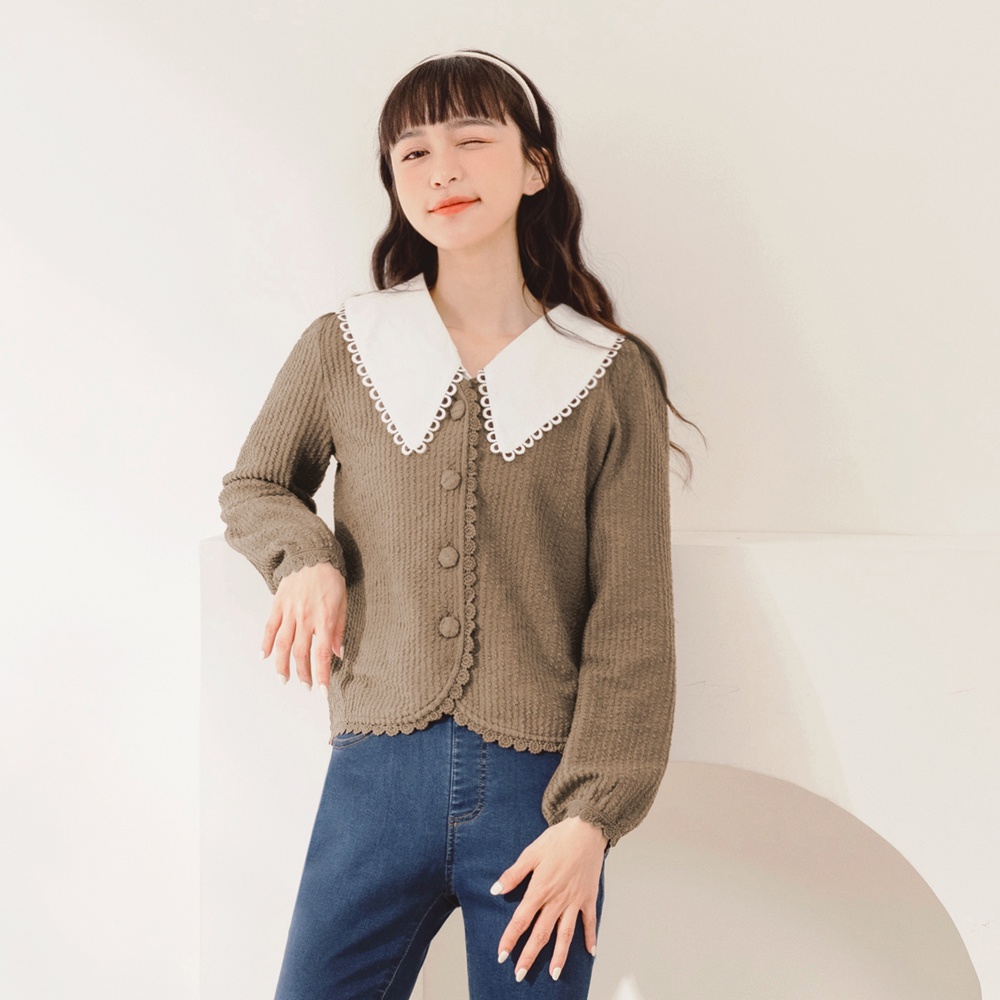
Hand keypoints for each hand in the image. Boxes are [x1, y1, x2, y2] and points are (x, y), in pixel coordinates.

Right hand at [261, 562, 346, 694]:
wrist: (312, 554)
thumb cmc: (331, 578)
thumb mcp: (343, 603)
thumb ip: (339, 630)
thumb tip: (338, 653)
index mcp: (324, 619)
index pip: (322, 654)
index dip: (321, 675)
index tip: (322, 690)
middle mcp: (305, 618)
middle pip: (301, 653)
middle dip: (303, 674)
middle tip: (305, 686)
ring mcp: (289, 612)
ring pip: (283, 645)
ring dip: (282, 665)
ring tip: (284, 679)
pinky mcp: (278, 605)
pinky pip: (270, 628)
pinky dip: (266, 643)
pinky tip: (265, 656)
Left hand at [492, 815, 608, 981]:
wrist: (586, 830)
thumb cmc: (558, 839)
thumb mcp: (531, 853)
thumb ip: (513, 874)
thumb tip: (495, 890)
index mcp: (540, 890)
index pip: (521, 920)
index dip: (510, 939)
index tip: (502, 955)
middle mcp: (557, 900)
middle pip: (541, 934)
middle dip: (529, 956)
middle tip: (520, 975)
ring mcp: (574, 901)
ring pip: (565, 935)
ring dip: (559, 956)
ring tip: (554, 975)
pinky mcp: (589, 898)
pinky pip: (589, 922)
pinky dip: (590, 938)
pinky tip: (590, 953)